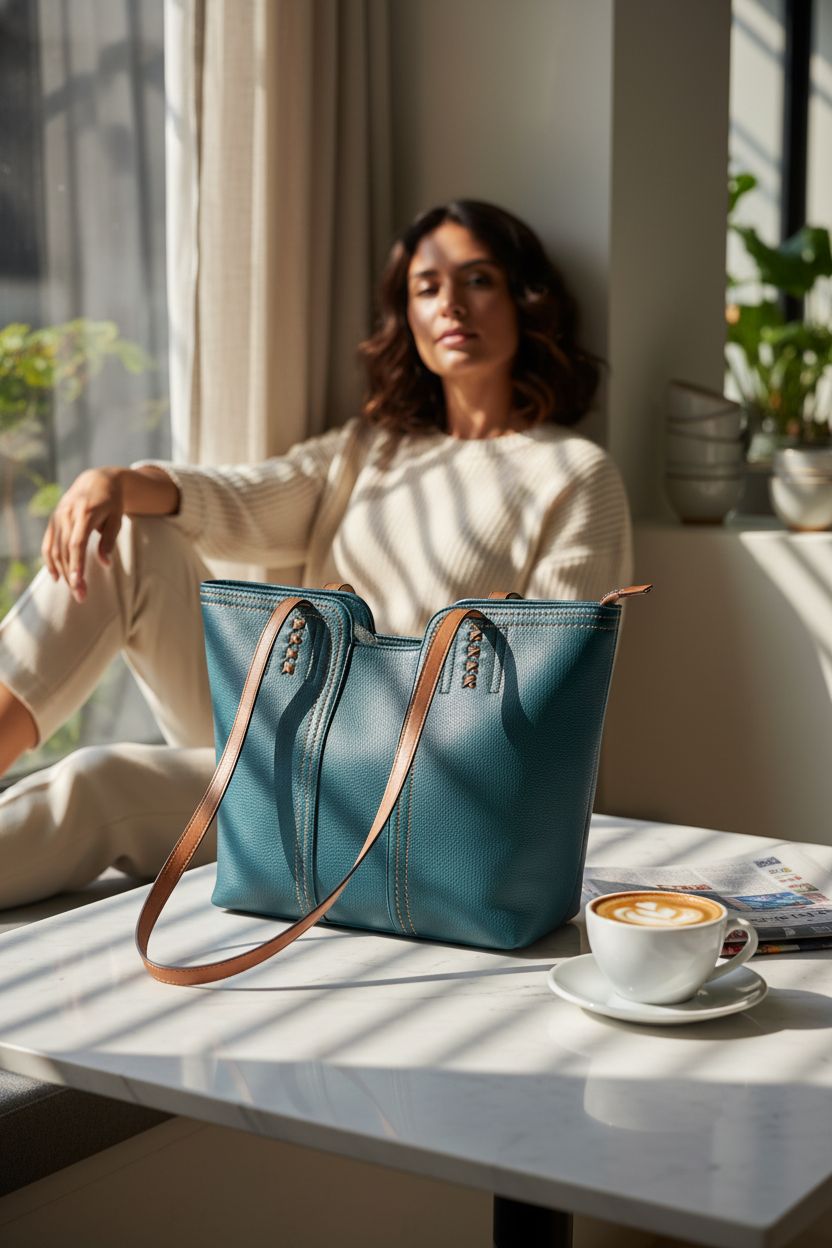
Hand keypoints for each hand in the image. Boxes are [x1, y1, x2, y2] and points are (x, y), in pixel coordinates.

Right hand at [41, 467, 124, 602]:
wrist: (97, 480)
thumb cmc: (112, 502)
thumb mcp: (117, 518)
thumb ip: (109, 540)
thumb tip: (105, 563)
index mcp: (85, 513)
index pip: (77, 543)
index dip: (77, 565)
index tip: (78, 584)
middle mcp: (67, 514)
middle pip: (66, 550)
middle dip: (72, 575)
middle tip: (81, 597)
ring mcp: (57, 517)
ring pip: (55, 549)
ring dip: (63, 572)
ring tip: (74, 590)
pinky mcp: (53, 520)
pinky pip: (48, 543)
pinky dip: (50, 561)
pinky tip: (56, 577)